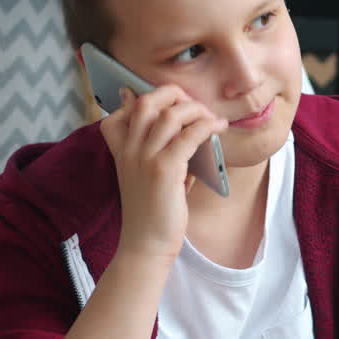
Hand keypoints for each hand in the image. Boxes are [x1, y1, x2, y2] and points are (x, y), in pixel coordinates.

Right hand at [99, 86, 226, 263]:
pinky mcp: (164, 170)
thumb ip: (158, 150)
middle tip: (192, 104)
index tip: (166, 103)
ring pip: (169, 114)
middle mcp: (128, 150)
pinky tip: (218, 128)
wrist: (145, 244)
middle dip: (173, 94)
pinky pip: (188, 135)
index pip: (120, 111)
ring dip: (195, 110)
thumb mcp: (145, 176)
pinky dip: (207, 126)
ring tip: (210, 118)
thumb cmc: (152, 211)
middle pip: (146, 101)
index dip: (143, 100)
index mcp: (120, 151)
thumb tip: (183, 126)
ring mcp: (144, 158)